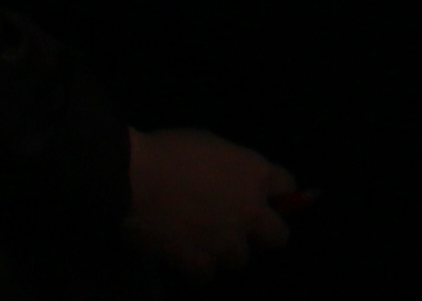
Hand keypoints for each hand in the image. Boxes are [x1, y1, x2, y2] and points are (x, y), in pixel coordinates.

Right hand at [120, 130, 304, 276]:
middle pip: (278, 236)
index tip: (265, 199)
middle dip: (263, 234)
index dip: (276, 194)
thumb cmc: (170, 151)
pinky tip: (185, 255)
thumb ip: (234, 169)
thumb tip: (235, 181)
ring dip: (226, 252)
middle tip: (241, 230)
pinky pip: (208, 275)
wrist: (134, 178)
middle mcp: (250, 210)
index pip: (288, 187)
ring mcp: (226, 240)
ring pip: (240, 259)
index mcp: (257, 174)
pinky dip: (198, 268)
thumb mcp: (215, 146)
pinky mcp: (199, 262)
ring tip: (204, 242)